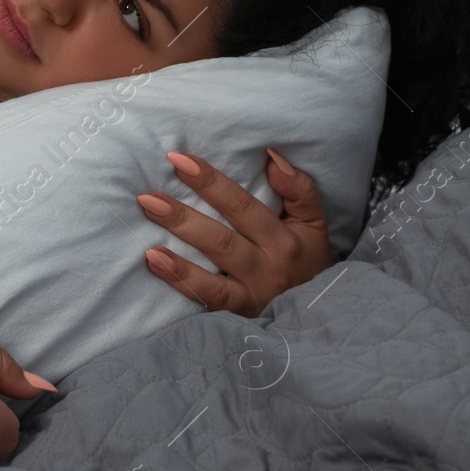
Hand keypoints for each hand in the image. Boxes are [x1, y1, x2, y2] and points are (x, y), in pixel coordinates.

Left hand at [135, 148, 331, 317]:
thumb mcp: (314, 222)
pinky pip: (209, 297)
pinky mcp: (241, 314)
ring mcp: (253, 292)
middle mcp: (268, 265)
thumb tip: (270, 155)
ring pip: (212, 266)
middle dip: (182, 215)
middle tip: (147, 196)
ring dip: (177, 241)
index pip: (243, 205)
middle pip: (221, 237)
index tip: (179, 160)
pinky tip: (153, 260)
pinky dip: (180, 279)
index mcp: (284, 238)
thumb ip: (298, 187)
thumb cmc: (309, 259)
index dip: (211, 182)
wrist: (322, 315)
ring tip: (148, 220)